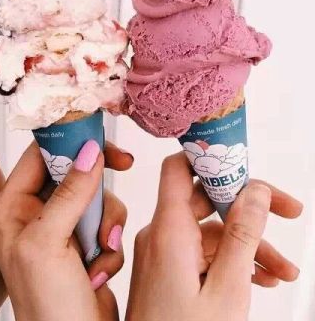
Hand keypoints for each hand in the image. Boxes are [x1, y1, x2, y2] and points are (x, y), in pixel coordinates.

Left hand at [0, 140, 132, 320]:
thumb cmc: (47, 310)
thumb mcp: (48, 244)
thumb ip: (68, 194)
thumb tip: (88, 152)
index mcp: (10, 209)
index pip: (39, 155)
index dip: (69, 142)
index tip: (100, 140)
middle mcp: (32, 216)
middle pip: (72, 173)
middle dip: (95, 189)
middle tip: (120, 171)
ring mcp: (58, 230)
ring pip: (93, 197)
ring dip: (105, 222)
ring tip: (99, 252)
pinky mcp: (80, 244)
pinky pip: (105, 221)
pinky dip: (109, 243)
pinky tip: (98, 272)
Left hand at [126, 153, 302, 320]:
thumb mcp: (227, 289)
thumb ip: (243, 236)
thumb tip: (255, 189)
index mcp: (168, 230)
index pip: (179, 169)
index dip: (210, 157)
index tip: (247, 163)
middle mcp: (161, 233)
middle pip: (205, 199)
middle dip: (248, 206)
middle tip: (287, 214)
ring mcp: (163, 252)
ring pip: (209, 231)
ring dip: (248, 244)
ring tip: (285, 271)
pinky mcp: (167, 269)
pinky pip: (201, 253)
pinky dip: (231, 260)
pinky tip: (262, 279)